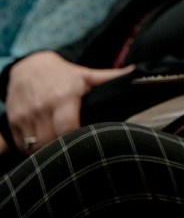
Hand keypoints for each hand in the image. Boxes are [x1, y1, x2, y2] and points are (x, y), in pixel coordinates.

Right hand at [6, 51, 132, 152]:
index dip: (77, 139)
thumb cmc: (63, 74)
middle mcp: (43, 107)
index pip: (68, 128)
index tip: (86, 140)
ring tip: (59, 147)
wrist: (29, 67)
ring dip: (47, 150)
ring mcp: (26, 115)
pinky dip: (31, 148)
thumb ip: (109, 78)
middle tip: (73, 147)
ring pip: (35, 146)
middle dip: (63, 148)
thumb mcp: (86, 75)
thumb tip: (136, 72)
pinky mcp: (13, 121)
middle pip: (51, 141)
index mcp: (64, 97)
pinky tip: (43, 143)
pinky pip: (22, 144)